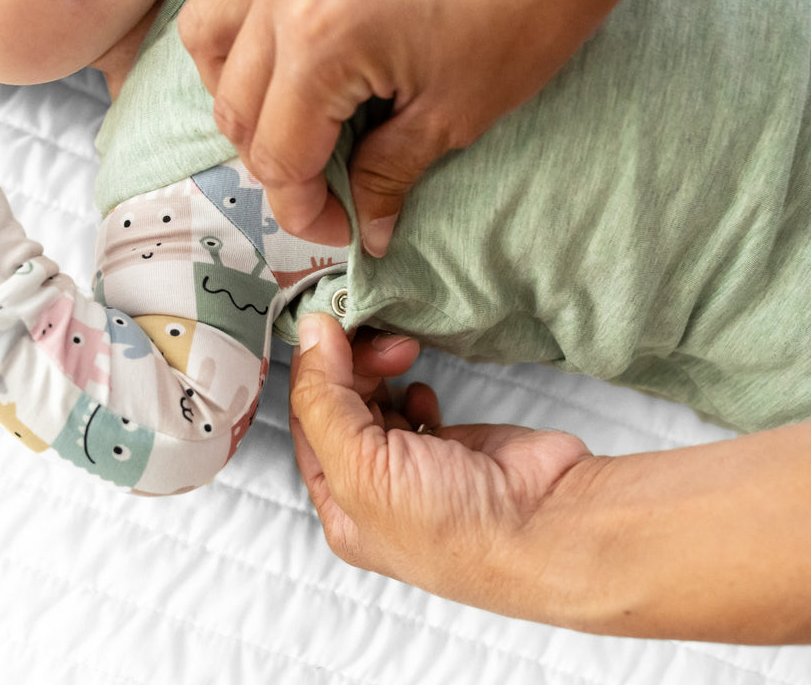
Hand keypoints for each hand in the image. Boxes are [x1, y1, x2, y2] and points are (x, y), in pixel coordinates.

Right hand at [179, 0, 624, 254]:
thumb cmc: (525, 10)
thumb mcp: (454, 115)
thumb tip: (366, 226)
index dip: (308, 210)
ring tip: (291, 120)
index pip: (277, 156)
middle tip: (333, 187)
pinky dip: (238, 24)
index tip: (347, 227)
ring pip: (207, 43)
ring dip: (239, 97)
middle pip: (235, 111)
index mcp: (319, 42)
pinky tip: (280, 47)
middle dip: (278, 166)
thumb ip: (388, 175)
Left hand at [289, 313, 592, 612]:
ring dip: (379, 367)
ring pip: (374, 398)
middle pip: (340, 405)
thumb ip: (325, 398)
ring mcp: (415, 464)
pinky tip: (421, 392)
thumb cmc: (451, 522)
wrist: (548, 525)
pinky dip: (410, 387)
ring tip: (402, 350)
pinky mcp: (453, 442)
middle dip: (352, 364)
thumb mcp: (362, 467)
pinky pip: (413, 403)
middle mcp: (373, 487)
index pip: (305, 422)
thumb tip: (311, 332)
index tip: (328, 327)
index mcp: (341, 504)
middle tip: (379, 339)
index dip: (312, 372)